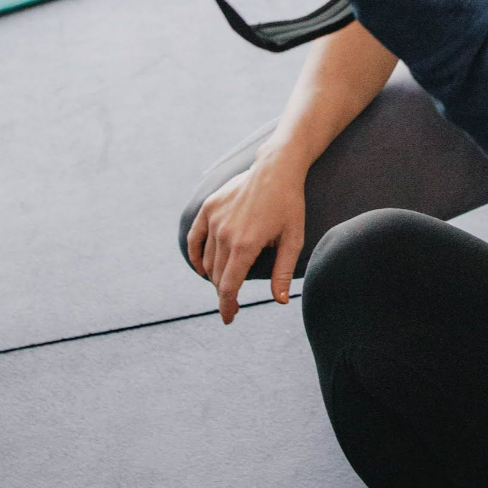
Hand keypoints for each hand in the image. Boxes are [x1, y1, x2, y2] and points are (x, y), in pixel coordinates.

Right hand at [186, 150, 308, 323]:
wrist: (275, 169)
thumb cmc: (289, 205)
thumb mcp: (293, 240)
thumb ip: (283, 272)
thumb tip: (279, 301)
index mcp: (245, 245)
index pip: (229, 286)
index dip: (227, 306)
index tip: (229, 318)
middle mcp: (225, 234)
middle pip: (218, 276)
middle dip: (223, 295)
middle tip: (232, 307)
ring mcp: (214, 220)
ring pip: (207, 260)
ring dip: (214, 277)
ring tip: (225, 285)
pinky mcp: (208, 208)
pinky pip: (195, 238)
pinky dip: (195, 256)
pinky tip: (201, 268)